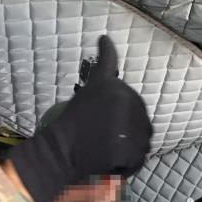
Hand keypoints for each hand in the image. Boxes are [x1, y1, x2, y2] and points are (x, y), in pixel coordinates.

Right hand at [8, 35, 152, 201]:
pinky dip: (128, 164)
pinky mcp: (132, 151)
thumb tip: (106, 37)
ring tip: (105, 151)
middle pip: (140, 123)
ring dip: (128, 148)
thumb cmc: (72, 121)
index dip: (120, 117)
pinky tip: (110, 162)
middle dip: (126, 132)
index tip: (103, 126)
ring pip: (141, 141)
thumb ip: (106, 62)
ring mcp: (131, 129)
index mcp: (119, 88)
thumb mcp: (92, 86)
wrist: (60, 153)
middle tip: (102, 140)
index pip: (133, 105)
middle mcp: (129, 105)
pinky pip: (138, 159)